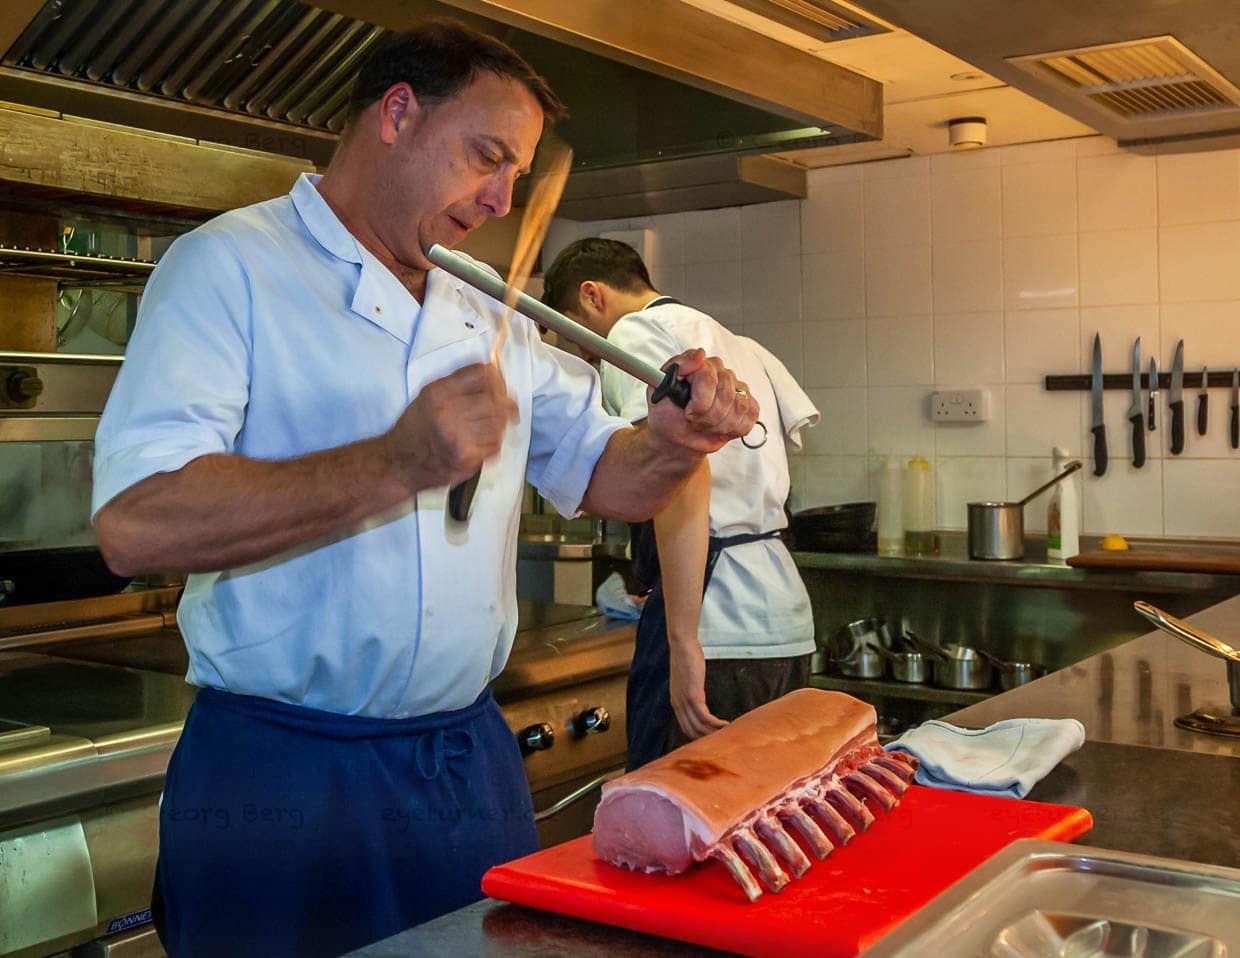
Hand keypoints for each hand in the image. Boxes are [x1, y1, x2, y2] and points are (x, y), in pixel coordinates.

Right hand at [384, 363, 517, 492]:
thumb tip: (491, 373)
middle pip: (494, 399)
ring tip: (490, 425)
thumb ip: (457, 382)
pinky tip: (483, 441)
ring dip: (500, 423)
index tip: (500, 383)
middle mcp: (446, 413)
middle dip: (505, 402)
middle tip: (507, 406)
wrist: (398, 463)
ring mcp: (457, 438)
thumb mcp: (427, 396)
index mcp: (438, 393)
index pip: (481, 375)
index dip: (497, 377)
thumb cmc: (414, 430)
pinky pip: (495, 445)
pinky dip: (494, 442)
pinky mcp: (466, 459)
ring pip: (498, 422)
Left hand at [646, 348, 759, 454]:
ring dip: (718, 425)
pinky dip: (733, 429)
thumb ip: (678, 367)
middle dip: (708, 417)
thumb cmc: (667, 413)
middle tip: (694, 421)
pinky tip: (719, 429)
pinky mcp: (748, 405)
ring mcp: (737, 388)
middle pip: (726, 394)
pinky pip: (751, 416)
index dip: (699, 401)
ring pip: (739, 407)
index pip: (709, 376)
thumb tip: (700, 354)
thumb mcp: (660, 390)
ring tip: (704, 426)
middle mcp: (721, 372)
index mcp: (701, 364)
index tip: (688, 412)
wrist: (676, 436)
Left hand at [668, 638, 727, 739]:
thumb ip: (692, 689)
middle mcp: (678, 705)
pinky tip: (726, 724)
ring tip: (728, 733)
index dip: (699, 736)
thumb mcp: (688, 678)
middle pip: (691, 732)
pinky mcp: (693, 696)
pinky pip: (705, 718)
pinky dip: (716, 724)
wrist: (682, 645)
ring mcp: (685, 702)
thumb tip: (699, 693)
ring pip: (699, 727)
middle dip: (707, 738)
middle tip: (723, 739)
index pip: (686, 728)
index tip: (713, 737)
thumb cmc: (687, 658)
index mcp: (676, 702)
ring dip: (714, 733)